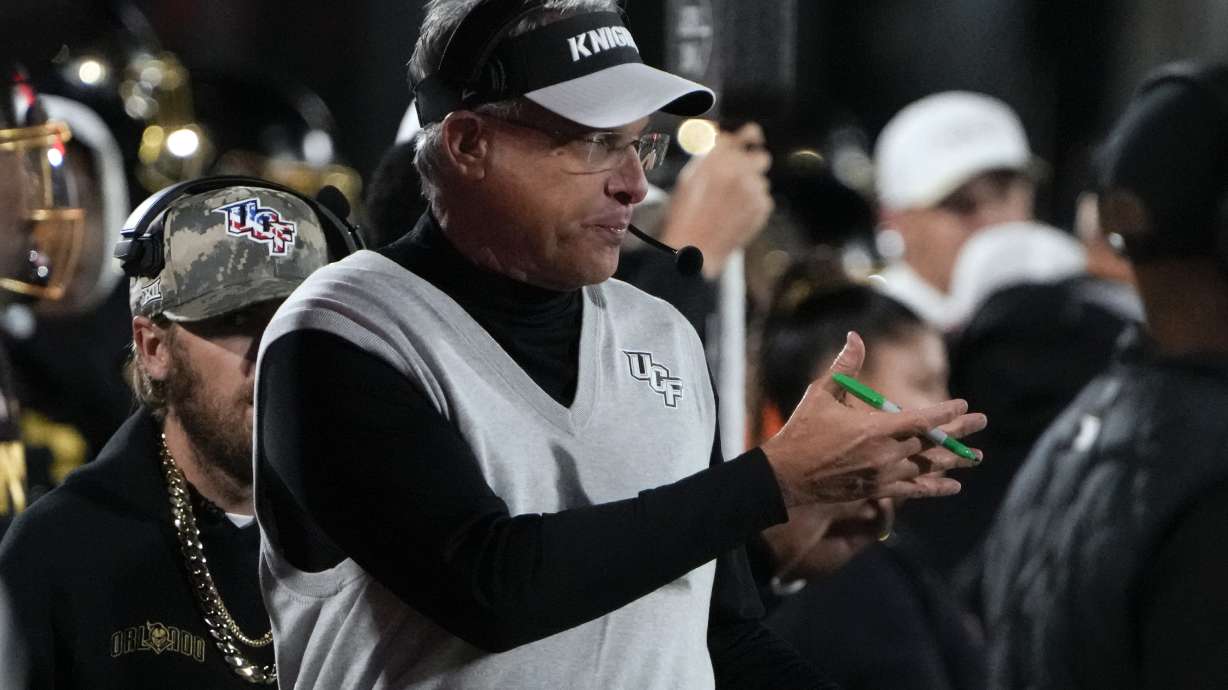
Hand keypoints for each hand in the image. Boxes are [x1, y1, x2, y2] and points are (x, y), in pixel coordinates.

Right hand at [658, 122, 773, 277]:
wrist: (694, 248)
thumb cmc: (685, 215)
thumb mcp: (689, 177)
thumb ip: (710, 155)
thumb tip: (724, 139)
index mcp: (719, 157)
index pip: (749, 133)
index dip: (751, 136)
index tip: (753, 139)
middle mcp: (739, 168)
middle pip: (762, 157)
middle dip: (753, 165)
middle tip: (741, 177)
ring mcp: (753, 188)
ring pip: (762, 181)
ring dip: (750, 189)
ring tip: (730, 205)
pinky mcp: (762, 207)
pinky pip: (764, 199)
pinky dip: (753, 206)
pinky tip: (735, 215)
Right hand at [760, 332, 986, 505]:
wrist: (785, 476)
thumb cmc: (801, 431)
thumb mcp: (821, 394)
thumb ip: (844, 367)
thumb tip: (855, 336)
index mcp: (875, 428)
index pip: (923, 419)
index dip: (946, 412)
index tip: (963, 404)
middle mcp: (886, 454)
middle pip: (933, 443)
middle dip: (960, 432)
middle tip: (982, 422)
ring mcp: (884, 475)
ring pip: (928, 467)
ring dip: (955, 462)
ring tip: (977, 458)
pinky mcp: (877, 491)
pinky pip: (913, 490)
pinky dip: (934, 488)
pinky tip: (953, 487)